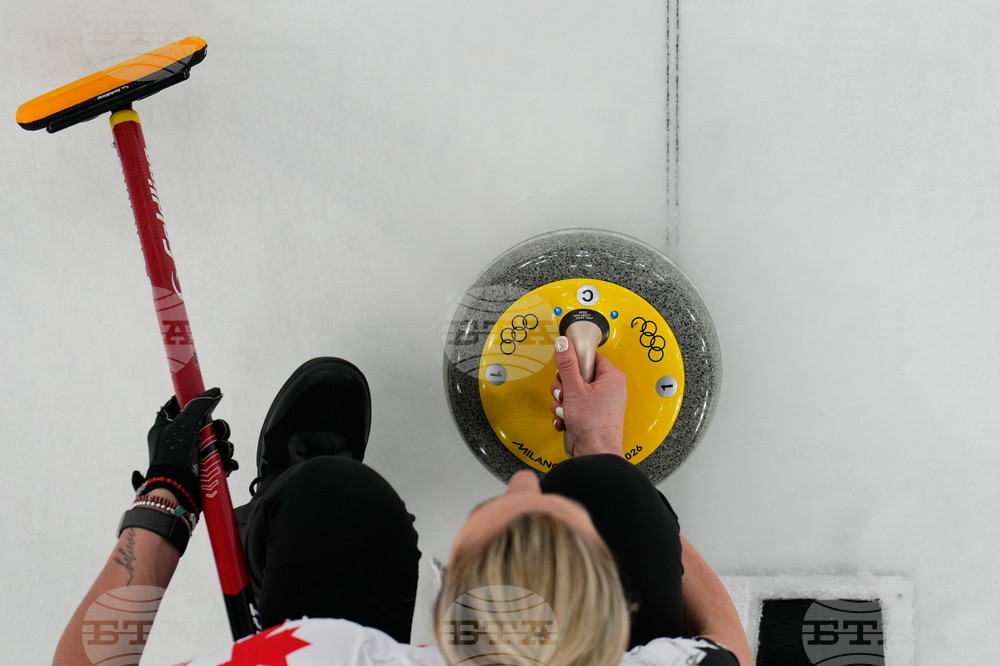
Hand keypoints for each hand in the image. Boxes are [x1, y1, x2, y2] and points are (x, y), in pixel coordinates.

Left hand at [131, 388, 238, 512]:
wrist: (176, 491)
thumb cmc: (171, 458)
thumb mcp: (183, 424)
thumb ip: (199, 405)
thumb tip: (215, 392)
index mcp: (167, 427)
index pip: (178, 406)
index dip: (192, 400)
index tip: (204, 398)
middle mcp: (180, 439)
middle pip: (206, 423)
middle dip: (216, 427)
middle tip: (215, 431)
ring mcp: (193, 455)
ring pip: (217, 441)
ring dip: (223, 445)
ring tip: (219, 452)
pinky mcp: (204, 468)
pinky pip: (221, 459)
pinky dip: (226, 460)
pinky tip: (224, 463)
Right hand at [549, 336, 626, 457]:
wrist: (596, 454)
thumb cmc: (593, 424)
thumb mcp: (574, 389)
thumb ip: (567, 364)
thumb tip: (563, 343)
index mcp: (611, 376)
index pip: (589, 357)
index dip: (573, 364)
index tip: (566, 372)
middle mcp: (609, 388)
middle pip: (578, 375)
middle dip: (564, 387)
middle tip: (564, 395)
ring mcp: (602, 403)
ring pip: (573, 392)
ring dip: (562, 402)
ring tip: (565, 411)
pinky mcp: (594, 415)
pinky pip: (575, 406)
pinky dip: (566, 413)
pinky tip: (564, 420)